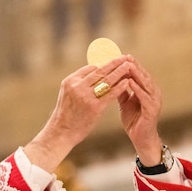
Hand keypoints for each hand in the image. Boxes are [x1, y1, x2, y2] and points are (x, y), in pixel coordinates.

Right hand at [25, 56, 131, 172]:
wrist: (61, 133)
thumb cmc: (66, 116)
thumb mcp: (68, 95)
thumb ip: (79, 85)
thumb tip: (94, 75)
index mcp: (70, 81)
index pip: (90, 68)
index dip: (104, 65)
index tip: (115, 61)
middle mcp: (77, 86)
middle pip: (99, 71)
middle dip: (114, 63)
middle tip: (125, 57)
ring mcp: (85, 96)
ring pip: (106, 80)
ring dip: (119, 72)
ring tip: (129, 66)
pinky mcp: (94, 107)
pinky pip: (110, 94)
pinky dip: (119, 87)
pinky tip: (127, 82)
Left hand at [118, 58, 162, 164]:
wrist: (141, 139)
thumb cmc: (134, 121)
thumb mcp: (126, 103)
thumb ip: (122, 91)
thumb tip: (114, 79)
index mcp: (147, 90)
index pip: (139, 74)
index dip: (131, 65)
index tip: (122, 56)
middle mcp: (153, 93)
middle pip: (143, 76)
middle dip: (134, 66)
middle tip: (125, 56)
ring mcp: (154, 101)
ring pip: (145, 83)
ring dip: (136, 74)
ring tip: (127, 65)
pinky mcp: (152, 110)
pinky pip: (144, 96)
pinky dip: (136, 88)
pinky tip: (129, 82)